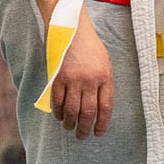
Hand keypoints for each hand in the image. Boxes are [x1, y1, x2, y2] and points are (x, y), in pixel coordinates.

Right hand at [49, 10, 113, 139]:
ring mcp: (73, 80)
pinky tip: (59, 116)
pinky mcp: (57, 77)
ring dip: (70, 122)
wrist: (71, 27)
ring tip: (70, 128)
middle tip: (82, 136)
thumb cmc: (89, 45)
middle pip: (88, 112)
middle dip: (85, 127)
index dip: (102, 123)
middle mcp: (90, 80)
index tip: (99, 132)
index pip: (106, 107)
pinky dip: (58, 112)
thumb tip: (98, 104)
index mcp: (105, 77)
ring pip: (72, 109)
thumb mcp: (104, 62)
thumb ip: (102, 82)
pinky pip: (57, 101)